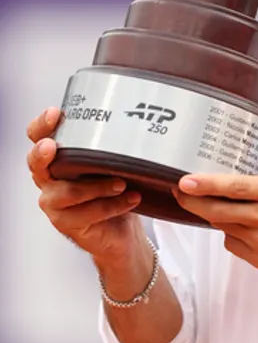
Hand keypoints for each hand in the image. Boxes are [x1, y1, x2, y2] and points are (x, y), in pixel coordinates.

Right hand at [26, 107, 143, 265]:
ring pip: (68, 192)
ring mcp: (54, 203)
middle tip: (53, 147)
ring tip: (122, 183)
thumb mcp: (112, 162)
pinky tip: (132, 199)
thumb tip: (138, 123)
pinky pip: (87, 213)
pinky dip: (113, 205)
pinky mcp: (66, 224)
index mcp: (57, 157)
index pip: (38, 136)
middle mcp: (49, 179)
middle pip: (36, 163)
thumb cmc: (113, 189)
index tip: (55, 113)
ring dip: (98, 186)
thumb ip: (113, 145)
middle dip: (43, 153)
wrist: (121, 229)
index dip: (41, 125)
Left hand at [173, 172, 257, 293]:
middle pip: (216, 210)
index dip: (203, 184)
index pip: (231, 186)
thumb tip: (257, 185)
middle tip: (180, 194)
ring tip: (210, 208)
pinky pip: (236, 246)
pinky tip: (240, 231)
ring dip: (214, 218)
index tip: (184, 180)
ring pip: (224, 227)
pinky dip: (233, 236)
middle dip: (192, 202)